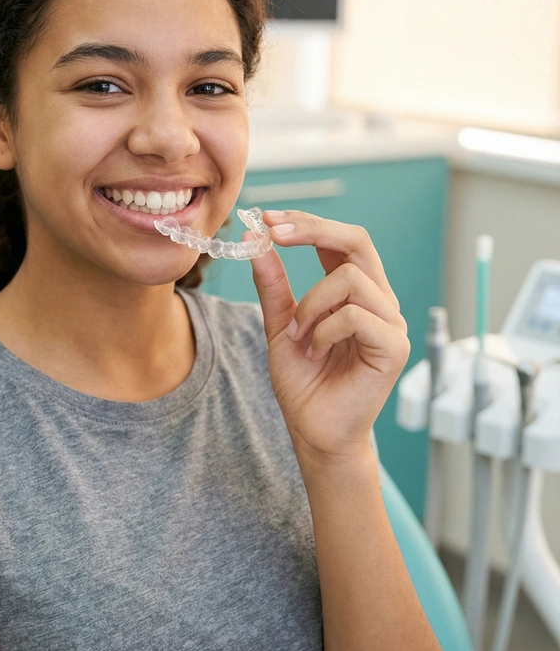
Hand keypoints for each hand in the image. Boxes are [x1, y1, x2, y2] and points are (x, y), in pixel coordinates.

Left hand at [247, 210, 409, 467]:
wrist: (314, 432)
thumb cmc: (304, 383)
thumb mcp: (279, 325)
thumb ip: (273, 285)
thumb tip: (257, 239)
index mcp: (357, 291)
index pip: (341, 240)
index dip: (309, 223)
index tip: (269, 218)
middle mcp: (380, 301)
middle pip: (358, 241)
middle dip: (313, 230)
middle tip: (275, 232)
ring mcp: (391, 323)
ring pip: (351, 278)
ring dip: (311, 303)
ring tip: (298, 335)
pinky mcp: (394, 347)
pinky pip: (356, 315)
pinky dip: (324, 329)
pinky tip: (315, 351)